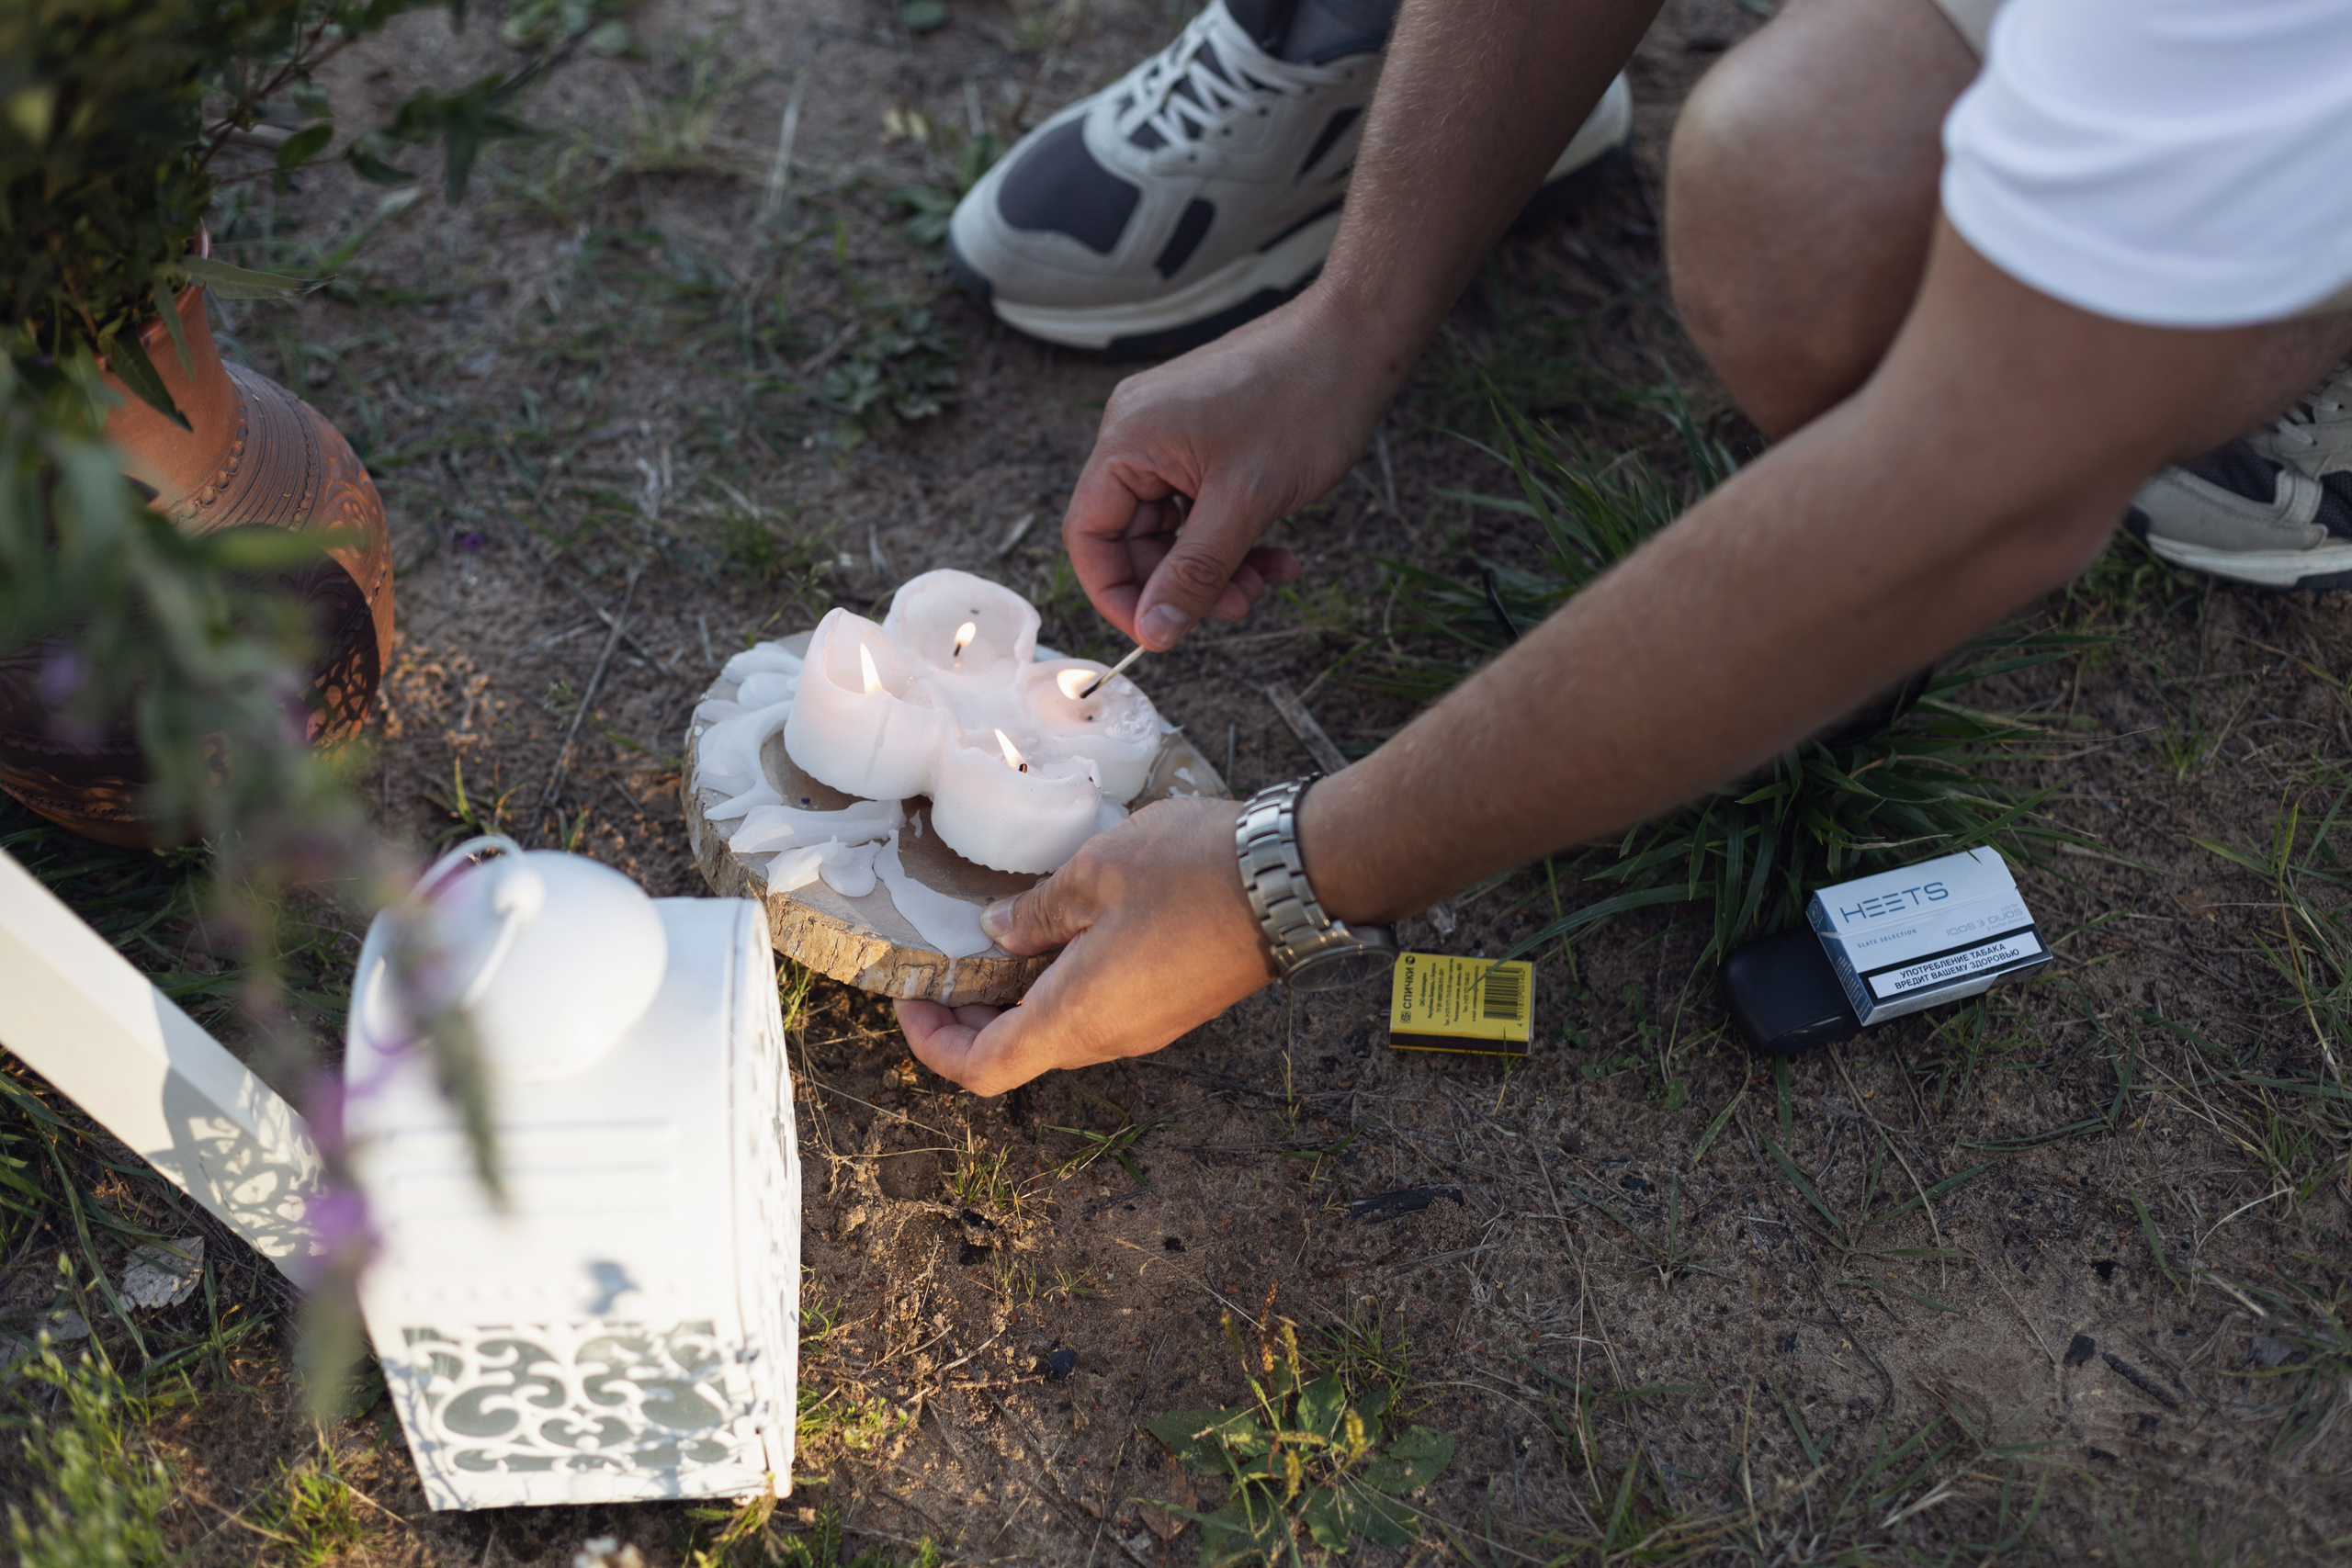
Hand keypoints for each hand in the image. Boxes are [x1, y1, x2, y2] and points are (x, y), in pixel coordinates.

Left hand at [896, 796, 1273, 1095]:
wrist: (1295, 880)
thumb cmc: (1194, 872)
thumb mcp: (1095, 873)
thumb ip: (1037, 911)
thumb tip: (999, 933)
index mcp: (1077, 1016)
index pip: (982, 1069)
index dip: (933, 1044)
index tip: (912, 1000)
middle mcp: (1110, 1039)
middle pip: (1018, 1053)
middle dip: (971, 1016)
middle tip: (947, 961)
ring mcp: (1147, 1027)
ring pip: (1060, 1030)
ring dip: (1019, 996)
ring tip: (1004, 934)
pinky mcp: (1173, 1007)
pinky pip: (1100, 1012)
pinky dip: (1063, 984)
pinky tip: (1064, 929)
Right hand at [1064, 289, 1406, 649]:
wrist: (1357, 338)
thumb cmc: (1303, 402)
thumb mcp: (1245, 503)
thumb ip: (1194, 572)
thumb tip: (1155, 632)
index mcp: (1128, 440)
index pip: (1089, 536)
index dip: (1118, 594)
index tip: (1160, 633)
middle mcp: (1138, 433)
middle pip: (1134, 537)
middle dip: (1184, 582)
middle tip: (1240, 605)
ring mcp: (1172, 432)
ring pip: (1175, 528)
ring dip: (1217, 566)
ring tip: (1266, 582)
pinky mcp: (1206, 436)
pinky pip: (1202, 504)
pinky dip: (1234, 536)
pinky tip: (1278, 555)